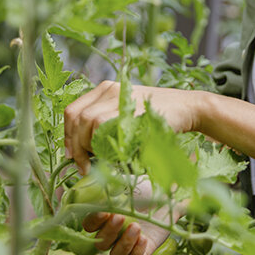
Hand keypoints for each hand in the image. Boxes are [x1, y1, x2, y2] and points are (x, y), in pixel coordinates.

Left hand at [64, 80, 203, 174]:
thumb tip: (83, 152)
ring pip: (89, 122)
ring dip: (89, 146)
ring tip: (98, 161)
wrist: (188, 108)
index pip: (73, 110)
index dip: (67, 135)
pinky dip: (105, 143)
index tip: (71, 154)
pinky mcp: (132, 108)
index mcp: (106, 89)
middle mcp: (111, 89)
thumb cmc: (159, 117)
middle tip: (83, 165)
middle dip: (75, 145)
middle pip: (78, 117)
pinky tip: (112, 155)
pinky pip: (106, 125)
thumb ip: (107, 126)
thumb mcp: (128, 115)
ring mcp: (121, 96)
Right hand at [81, 177, 173, 254]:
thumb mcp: (125, 182)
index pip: (89, 225)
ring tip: (136, 226)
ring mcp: (127, 243)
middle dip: (109, 231)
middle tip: (120, 217)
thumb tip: (86, 176)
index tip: (104, 211)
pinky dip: (136, 251)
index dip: (94, 221)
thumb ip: (106, 183)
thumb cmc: (143, 187)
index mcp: (104, 218)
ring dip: (123, 243)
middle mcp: (113, 234)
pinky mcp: (142, 250)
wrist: (167, 194)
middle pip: (101, 243)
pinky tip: (143, 238)